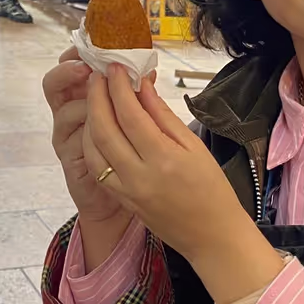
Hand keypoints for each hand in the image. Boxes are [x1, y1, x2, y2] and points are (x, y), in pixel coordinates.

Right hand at [44, 49, 137, 269]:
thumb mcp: (139, 121)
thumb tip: (148, 70)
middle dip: (69, 69)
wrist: (121, 200)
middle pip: (56, 83)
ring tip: (95, 87)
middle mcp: (71, 112)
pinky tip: (99, 121)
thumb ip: (138, 96)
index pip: (74, 66)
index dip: (77, 53)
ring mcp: (67, 135)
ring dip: (79, 96)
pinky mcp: (69, 158)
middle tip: (87, 63)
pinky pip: (71, 139)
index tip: (93, 40)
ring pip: (63, 109)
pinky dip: (84, 127)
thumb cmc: (133, 155)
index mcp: (86, 96)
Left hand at [83, 65, 282, 302]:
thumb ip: (163, 116)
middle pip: (105, 129)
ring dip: (91, 118)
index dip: (118, 87)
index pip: (130, 114)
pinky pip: (98, 167)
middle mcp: (139, 175)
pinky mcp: (121, 199)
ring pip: (94, 148)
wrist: (212, 236)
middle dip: (97, 97)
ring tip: (95, 96)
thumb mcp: (194, 147)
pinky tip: (98, 126)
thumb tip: (142, 86)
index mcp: (163, 158)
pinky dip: (93, 143)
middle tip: (98, 74)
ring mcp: (126, 190)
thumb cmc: (212, 188)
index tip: (115, 67)